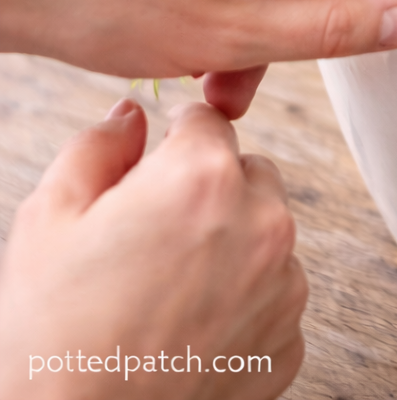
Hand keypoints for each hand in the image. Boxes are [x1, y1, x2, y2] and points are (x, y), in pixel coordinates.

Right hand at [0, 99, 306, 399]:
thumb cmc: (50, 338)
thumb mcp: (49, 219)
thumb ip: (99, 146)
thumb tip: (131, 115)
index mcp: (204, 178)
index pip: (207, 119)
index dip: (172, 139)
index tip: (153, 163)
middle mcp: (263, 223)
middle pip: (247, 171)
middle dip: (207, 187)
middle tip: (152, 234)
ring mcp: (284, 285)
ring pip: (267, 231)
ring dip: (232, 241)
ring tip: (167, 286)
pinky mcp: (290, 338)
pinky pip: (274, 291)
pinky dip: (244, 298)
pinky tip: (190, 325)